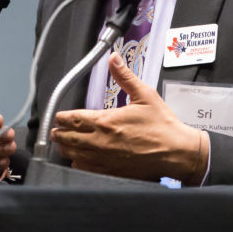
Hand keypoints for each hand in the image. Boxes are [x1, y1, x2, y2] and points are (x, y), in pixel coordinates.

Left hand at [51, 52, 207, 184]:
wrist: (176, 152)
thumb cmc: (163, 126)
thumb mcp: (144, 95)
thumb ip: (125, 77)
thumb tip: (114, 59)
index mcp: (107, 121)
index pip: (74, 119)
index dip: (62, 117)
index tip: (59, 116)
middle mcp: (101, 142)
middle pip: (68, 138)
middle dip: (59, 133)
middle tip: (55, 130)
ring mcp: (104, 159)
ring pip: (73, 154)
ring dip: (65, 148)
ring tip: (62, 144)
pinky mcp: (111, 172)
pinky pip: (85, 169)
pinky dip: (78, 163)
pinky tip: (78, 160)